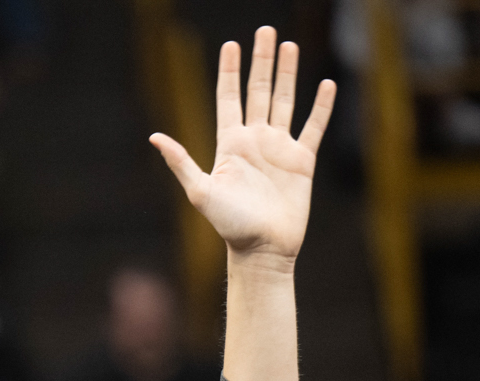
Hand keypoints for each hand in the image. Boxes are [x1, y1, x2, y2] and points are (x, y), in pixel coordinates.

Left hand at [149, 28, 334, 269]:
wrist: (262, 250)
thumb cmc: (229, 226)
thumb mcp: (201, 192)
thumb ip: (181, 162)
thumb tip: (155, 137)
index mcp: (230, 145)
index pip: (229, 98)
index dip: (230, 71)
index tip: (231, 44)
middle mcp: (255, 141)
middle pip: (258, 91)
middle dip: (261, 61)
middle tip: (265, 31)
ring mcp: (279, 149)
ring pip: (284, 101)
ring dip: (287, 74)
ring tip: (289, 45)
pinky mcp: (302, 162)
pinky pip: (313, 127)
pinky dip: (320, 107)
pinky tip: (325, 85)